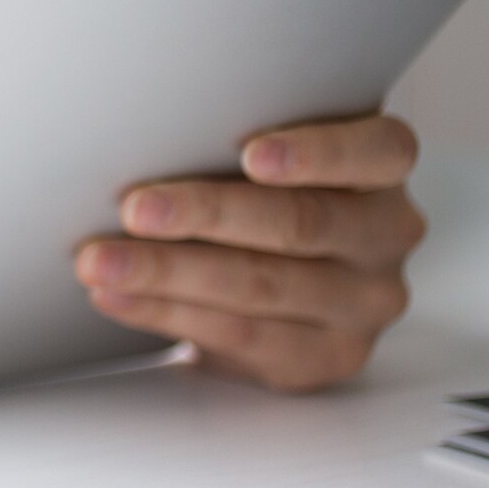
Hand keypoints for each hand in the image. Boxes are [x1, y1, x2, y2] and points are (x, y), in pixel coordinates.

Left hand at [74, 115, 424, 391]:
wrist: (280, 273)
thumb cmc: (266, 189)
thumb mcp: (272, 152)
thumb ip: (238, 138)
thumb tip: (140, 131)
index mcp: (382, 170)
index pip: (376, 152)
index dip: (317, 153)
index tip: (250, 154)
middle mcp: (386, 235)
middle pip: (300, 222)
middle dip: (207, 214)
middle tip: (135, 208)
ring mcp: (363, 303)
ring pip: (261, 286)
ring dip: (168, 272)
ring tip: (102, 260)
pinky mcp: (326, 355)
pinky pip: (239, 335)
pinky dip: (165, 312)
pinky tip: (118, 295)